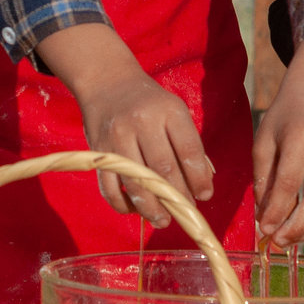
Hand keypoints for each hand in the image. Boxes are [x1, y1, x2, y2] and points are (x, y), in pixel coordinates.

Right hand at [36, 22, 211, 223]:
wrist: (107, 82)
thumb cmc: (150, 102)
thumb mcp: (174, 111)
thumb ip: (188, 144)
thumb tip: (203, 182)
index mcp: (169, 112)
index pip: (189, 150)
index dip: (199, 178)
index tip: (205, 195)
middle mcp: (143, 123)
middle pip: (164, 170)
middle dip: (177, 198)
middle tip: (185, 212)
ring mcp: (118, 137)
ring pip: (137, 183)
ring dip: (152, 208)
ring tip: (162, 220)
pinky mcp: (99, 151)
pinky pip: (109, 187)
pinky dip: (122, 204)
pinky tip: (135, 210)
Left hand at [254, 34, 303, 245]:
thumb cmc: (285, 115)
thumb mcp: (264, 138)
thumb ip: (263, 176)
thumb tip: (264, 214)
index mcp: (302, 137)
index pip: (290, 184)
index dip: (276, 211)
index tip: (263, 230)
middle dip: (296, 227)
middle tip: (277, 243)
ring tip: (288, 241)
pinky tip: (302, 227)